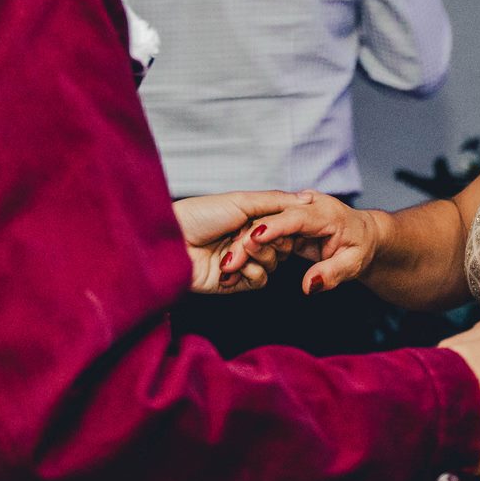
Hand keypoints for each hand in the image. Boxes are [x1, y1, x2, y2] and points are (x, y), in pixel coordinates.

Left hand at [173, 191, 299, 294]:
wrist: (172, 242)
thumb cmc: (199, 216)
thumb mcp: (241, 201)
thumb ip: (276, 202)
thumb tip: (307, 198)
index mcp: (250, 220)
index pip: (283, 226)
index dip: (283, 226)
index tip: (277, 223)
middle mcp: (248, 240)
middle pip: (282, 246)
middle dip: (266, 241)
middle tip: (245, 237)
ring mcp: (243, 262)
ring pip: (273, 264)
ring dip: (254, 256)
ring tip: (230, 252)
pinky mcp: (235, 282)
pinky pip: (261, 280)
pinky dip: (249, 273)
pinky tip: (228, 267)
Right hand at [233, 191, 382, 294]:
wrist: (364, 234)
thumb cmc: (361, 246)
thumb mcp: (354, 263)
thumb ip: (332, 274)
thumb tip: (308, 286)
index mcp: (325, 212)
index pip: (295, 217)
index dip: (273, 227)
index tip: (252, 237)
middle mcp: (306, 207)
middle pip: (271, 220)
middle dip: (248, 240)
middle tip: (228, 263)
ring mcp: (294, 212)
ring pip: (263, 225)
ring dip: (243, 245)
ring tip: (226, 267)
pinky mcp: (287, 222)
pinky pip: (265, 232)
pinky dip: (250, 247)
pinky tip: (234, 265)